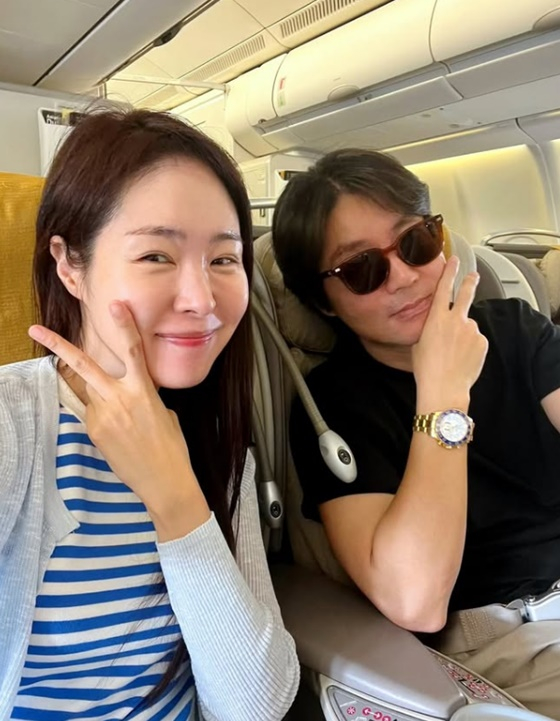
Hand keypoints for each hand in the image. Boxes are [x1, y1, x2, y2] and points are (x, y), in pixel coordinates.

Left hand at [28, 302, 200, 518]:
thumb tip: (127, 392)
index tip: (115, 305)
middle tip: (36, 329)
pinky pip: (90, 413)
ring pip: (88, 391)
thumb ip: (142, 395)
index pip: (132, 350)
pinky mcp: (94, 431)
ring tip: (122, 419)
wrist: (164, 480)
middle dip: (58, 346)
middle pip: (84, 366)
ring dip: (98, 394)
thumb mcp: (163, 412)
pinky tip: (118, 432)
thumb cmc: (171, 446)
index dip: (125, 325)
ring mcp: (103, 416)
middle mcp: (120, 399)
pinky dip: (100, 414)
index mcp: (144, 390)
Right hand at [412, 257, 487, 410]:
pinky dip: (472, 346)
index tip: (454, 261)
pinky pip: (476, 340)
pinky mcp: (482, 342)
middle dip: (470, 282)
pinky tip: (463, 358)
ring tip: (454, 354)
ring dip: (464, 335)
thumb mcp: (419, 344)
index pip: (444, 288)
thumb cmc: (426, 369)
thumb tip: (438, 327)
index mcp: (436, 318)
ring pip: (469, 326)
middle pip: (466, 295)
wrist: (444, 387)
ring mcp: (471, 330)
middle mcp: (456, 320)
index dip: (449, 273)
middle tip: (473, 275)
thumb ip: (430, 329)